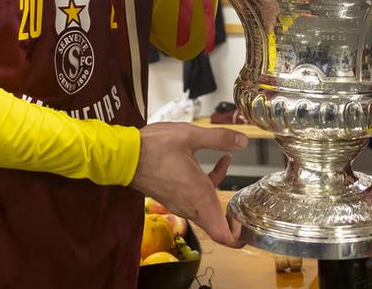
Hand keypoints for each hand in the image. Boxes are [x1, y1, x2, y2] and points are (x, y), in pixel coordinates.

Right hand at [131, 122, 247, 246]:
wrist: (123, 156)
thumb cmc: (153, 147)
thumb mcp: (190, 135)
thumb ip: (219, 138)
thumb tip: (243, 141)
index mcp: (199, 196)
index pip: (222, 234)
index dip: (239, 236)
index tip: (248, 224)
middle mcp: (190, 205)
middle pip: (217, 225)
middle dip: (233, 216)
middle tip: (246, 200)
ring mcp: (179, 203)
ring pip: (207, 209)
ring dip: (221, 195)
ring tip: (234, 171)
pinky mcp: (172, 196)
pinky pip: (196, 199)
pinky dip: (209, 186)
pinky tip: (218, 162)